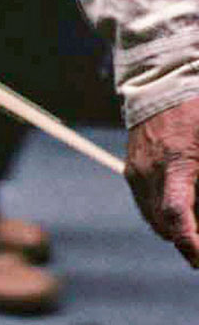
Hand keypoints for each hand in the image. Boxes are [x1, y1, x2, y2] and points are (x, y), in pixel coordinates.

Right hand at [126, 97, 198, 266]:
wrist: (162, 82)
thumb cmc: (197, 108)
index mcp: (175, 164)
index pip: (176, 215)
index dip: (189, 242)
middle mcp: (149, 173)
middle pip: (165, 225)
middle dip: (188, 239)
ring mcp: (137, 172)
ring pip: (154, 220)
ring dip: (175, 228)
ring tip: (195, 220)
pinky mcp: (132, 169)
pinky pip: (147, 204)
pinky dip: (165, 213)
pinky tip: (185, 202)